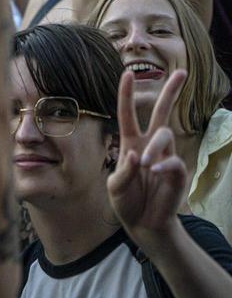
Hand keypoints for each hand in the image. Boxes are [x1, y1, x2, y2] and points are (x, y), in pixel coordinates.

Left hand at [109, 70, 188, 245]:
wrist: (142, 225)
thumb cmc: (126, 202)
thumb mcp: (115, 187)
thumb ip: (122, 171)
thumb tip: (135, 154)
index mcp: (130, 144)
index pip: (128, 114)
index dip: (127, 94)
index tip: (128, 73)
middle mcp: (150, 146)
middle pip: (162, 113)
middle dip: (171, 92)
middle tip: (182, 72)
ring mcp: (166, 157)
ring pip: (164, 135)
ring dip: (153, 147)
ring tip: (144, 164)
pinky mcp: (177, 172)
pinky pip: (174, 161)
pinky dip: (163, 164)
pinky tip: (153, 171)